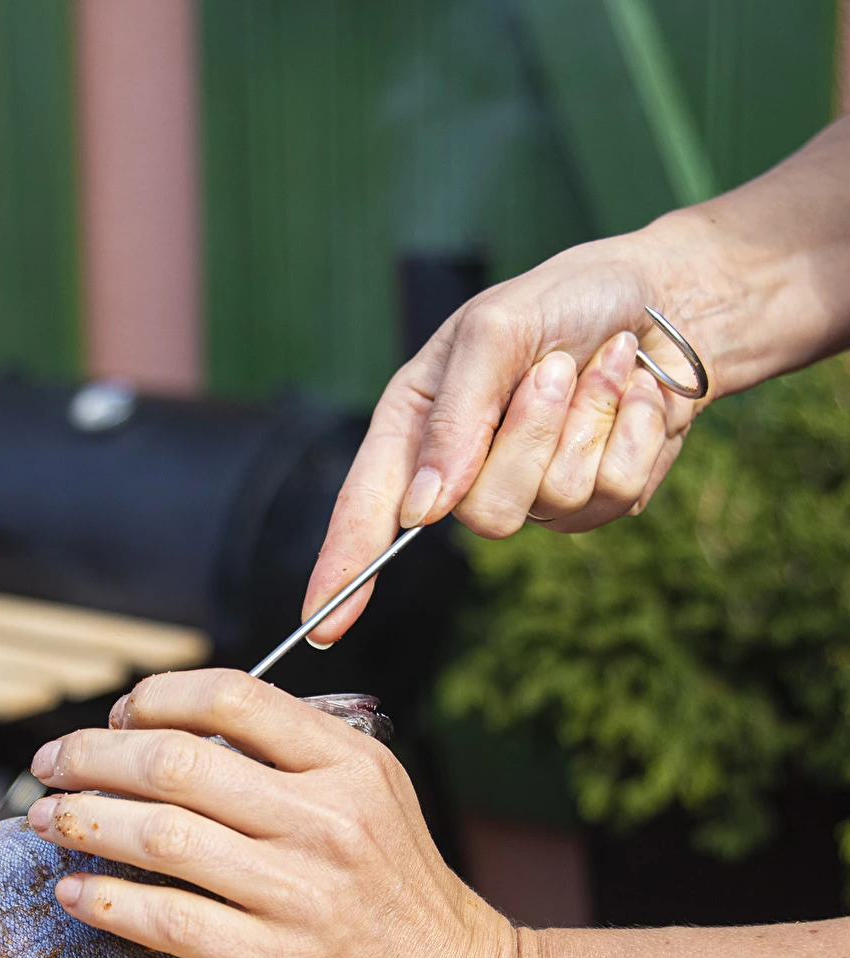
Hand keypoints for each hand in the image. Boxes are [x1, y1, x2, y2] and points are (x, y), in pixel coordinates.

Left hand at [26, 670, 517, 957]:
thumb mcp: (376, 803)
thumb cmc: (406, 902)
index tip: (114, 716)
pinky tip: (75, 893)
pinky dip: (108, 901)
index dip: (154, 698)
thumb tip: (178, 739)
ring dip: (84, 822)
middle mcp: (328, 819)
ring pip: (161, 835)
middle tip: (49, 765)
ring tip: (47, 821)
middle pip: (177, 761)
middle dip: (92, 756)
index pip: (231, 698)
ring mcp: (303, 893)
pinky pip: (168, 919)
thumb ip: (295, 764)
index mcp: (351, 765)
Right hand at [305, 228, 712, 642]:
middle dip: (529, 435)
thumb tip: (422, 508)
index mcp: (416, 425)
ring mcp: (530, 493)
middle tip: (556, 368)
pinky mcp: (592, 502)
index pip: (367, 511)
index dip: (345, 569)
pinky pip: (612, 495)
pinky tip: (635, 393)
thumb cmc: (567, 298)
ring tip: (602, 367)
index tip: (323, 624)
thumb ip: (455, 416)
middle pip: (480, 514)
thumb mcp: (495, 329)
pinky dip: (633, 430)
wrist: (671, 295)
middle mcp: (464, 471)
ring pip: (549, 502)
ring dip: (587, 420)